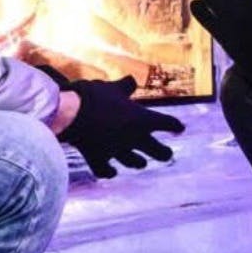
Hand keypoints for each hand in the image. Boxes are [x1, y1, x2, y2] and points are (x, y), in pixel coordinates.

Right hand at [36, 66, 184, 178]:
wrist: (71, 113)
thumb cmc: (94, 96)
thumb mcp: (112, 87)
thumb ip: (125, 87)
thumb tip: (132, 81)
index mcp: (142, 119)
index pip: (167, 123)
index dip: (174, 125)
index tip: (180, 128)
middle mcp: (134, 138)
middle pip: (157, 150)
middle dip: (163, 153)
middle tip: (168, 154)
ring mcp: (117, 151)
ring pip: (134, 162)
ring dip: (138, 162)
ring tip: (141, 164)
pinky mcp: (98, 160)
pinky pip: (107, 170)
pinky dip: (110, 172)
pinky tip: (112, 172)